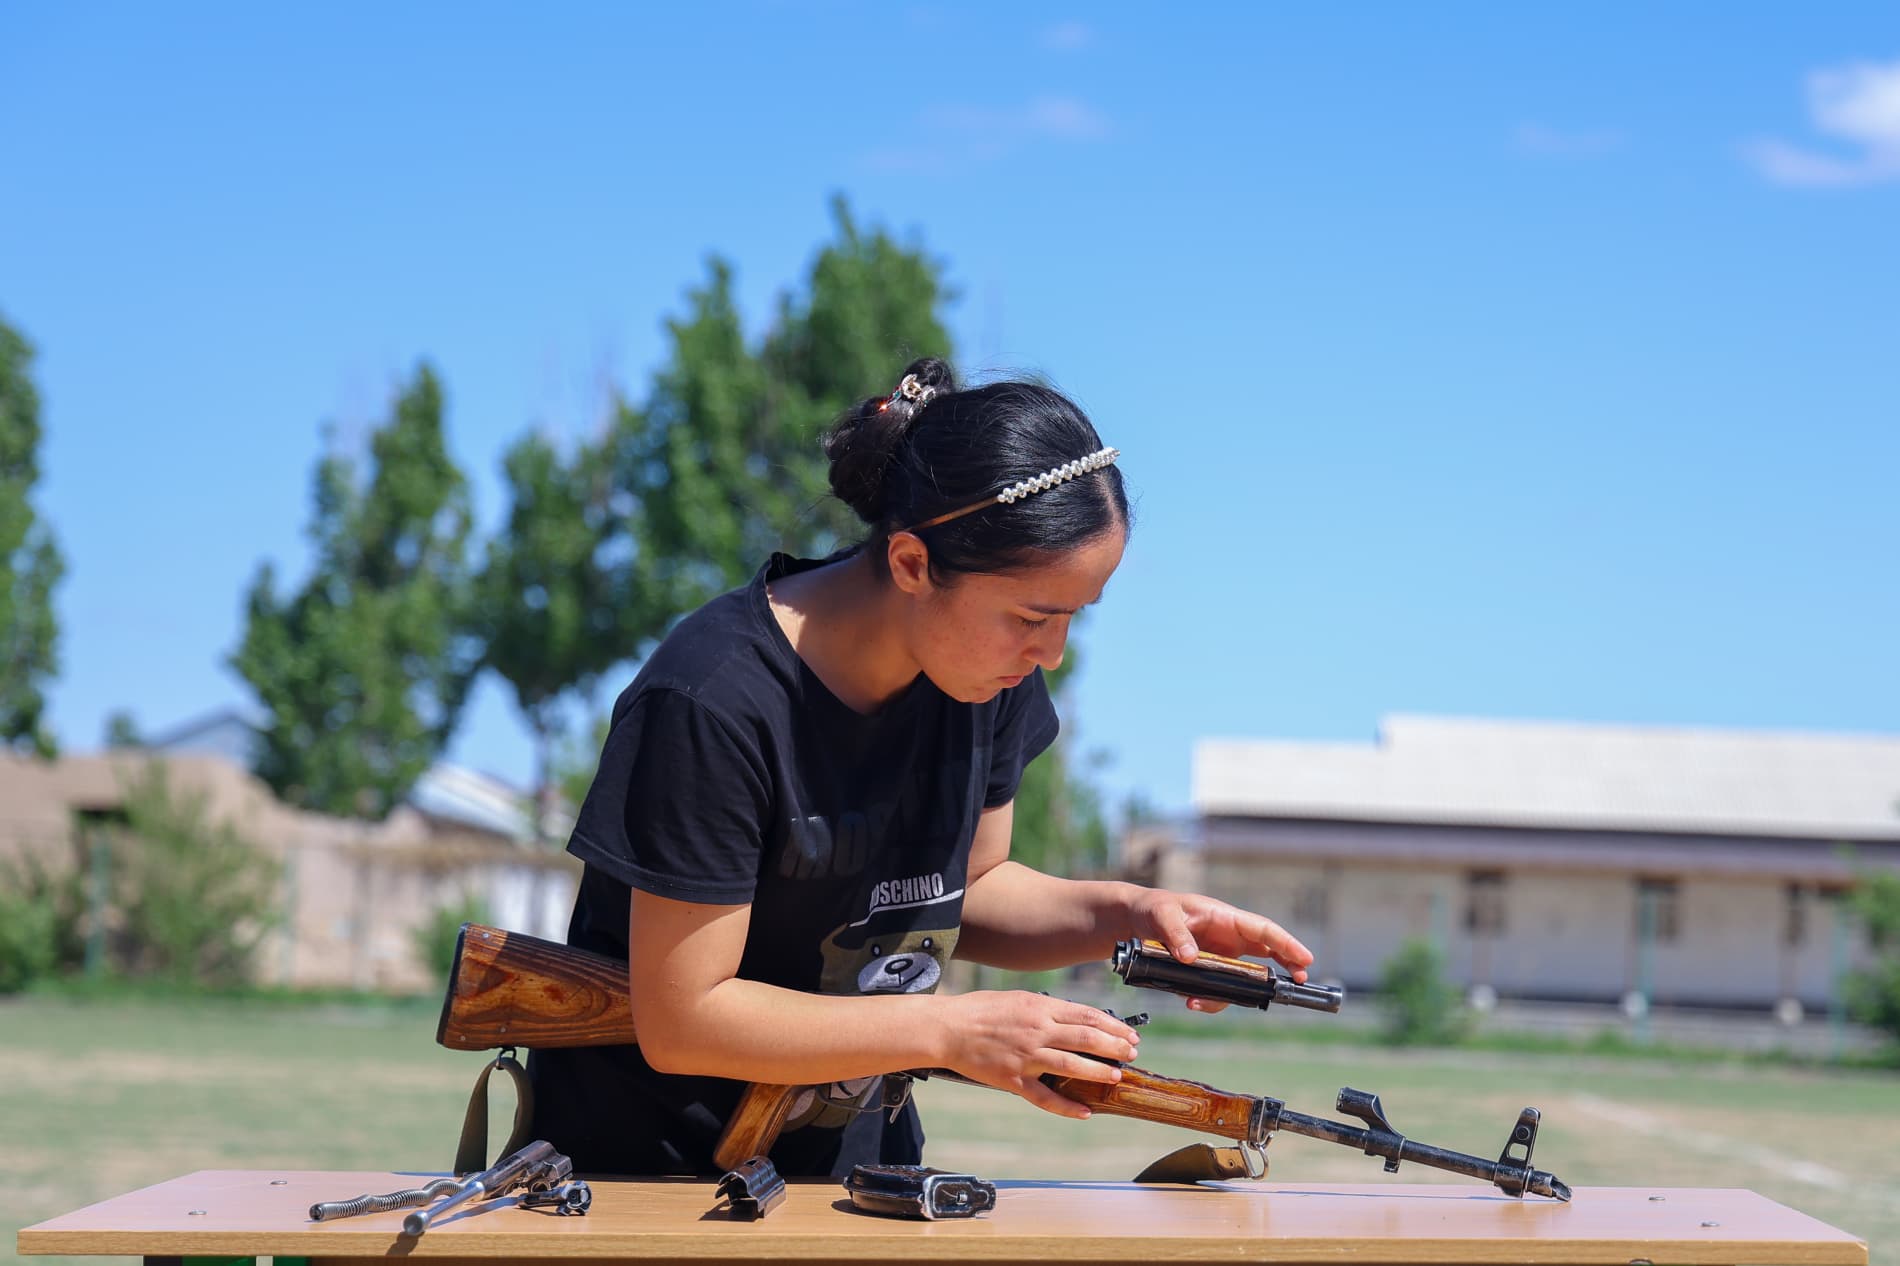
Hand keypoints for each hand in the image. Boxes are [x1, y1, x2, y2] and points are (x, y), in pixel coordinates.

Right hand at [936, 990, 1141, 1119]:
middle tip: (1131, 1053)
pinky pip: (1045, 1097)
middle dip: (1114, 1047)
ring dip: (1098, 1072)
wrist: (948, 1028)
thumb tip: (1074, 1017)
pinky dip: (1067, 1107)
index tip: (1129, 1034)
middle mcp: (1037, 1031)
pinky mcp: (1013, 1080)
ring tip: (1116, 1077)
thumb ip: (1045, 1009)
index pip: (1087, 1016)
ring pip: (1072, 1066)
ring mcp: (1026, 1057)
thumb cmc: (980, 1010)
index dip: (1113, 1026)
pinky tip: (1085, 1112)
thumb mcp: (1018, 998)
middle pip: (1086, 1039)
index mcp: (1040, 1008)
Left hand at [1126, 888, 1315, 1011]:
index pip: (1262, 929)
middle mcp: (1228, 935)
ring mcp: (1220, 953)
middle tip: (1299, 981)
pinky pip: (1219, 987)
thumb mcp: (1162, 915)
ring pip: (1243, 976)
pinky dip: (1210, 998)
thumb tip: (1190, 957)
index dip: (1286, 943)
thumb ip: (1175, 934)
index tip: (1305, 959)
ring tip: (1199, 1002)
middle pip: (1267, 951)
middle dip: (1285, 965)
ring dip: (1234, 994)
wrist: (1136, 919)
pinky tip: (1191, 1001)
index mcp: (1224, 917)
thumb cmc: (1153, 908)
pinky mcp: (1208, 968)